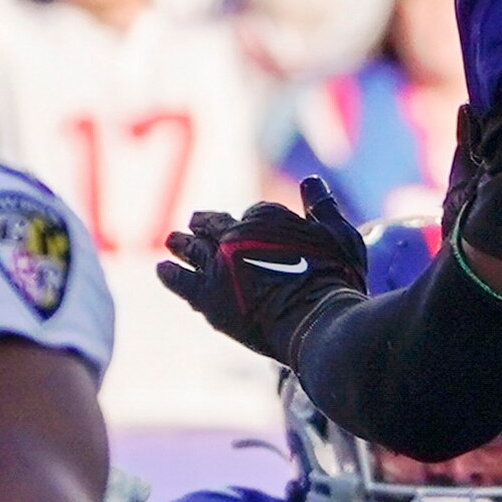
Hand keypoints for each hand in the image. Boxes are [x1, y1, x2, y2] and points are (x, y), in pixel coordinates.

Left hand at [156, 173, 376, 367]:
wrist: (318, 320)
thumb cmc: (336, 280)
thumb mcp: (338, 236)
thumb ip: (322, 207)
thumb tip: (311, 181)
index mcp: (265, 217)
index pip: (252, 213)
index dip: (252, 222)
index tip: (250, 227)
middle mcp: (235, 235)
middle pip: (213, 224)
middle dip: (204, 223)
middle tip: (193, 222)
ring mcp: (218, 265)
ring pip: (191, 248)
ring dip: (181, 243)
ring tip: (172, 240)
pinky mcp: (207, 296)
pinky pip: (180, 280)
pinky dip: (170, 274)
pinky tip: (162, 269)